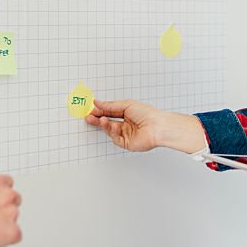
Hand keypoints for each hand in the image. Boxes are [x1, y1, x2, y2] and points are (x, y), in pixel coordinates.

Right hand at [86, 99, 205, 152]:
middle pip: (108, 122)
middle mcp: (126, 124)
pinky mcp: (127, 143)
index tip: (90, 108)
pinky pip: (115, 138)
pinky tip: (113, 126)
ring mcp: (126, 134)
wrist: (157, 126)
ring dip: (104, 124)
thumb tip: (97, 103)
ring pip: (110, 130)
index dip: (100, 110)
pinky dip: (112, 132)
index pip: (110, 112)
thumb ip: (110, 106)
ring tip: (100, 119)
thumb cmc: (147, 114)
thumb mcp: (126, 105)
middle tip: (88, 116)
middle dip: (97, 119)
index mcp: (128, 113)